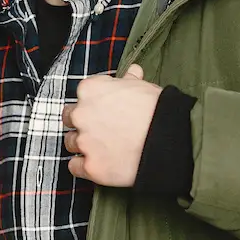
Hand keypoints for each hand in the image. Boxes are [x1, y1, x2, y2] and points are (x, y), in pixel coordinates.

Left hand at [64, 64, 161, 185]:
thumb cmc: (159, 110)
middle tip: (102, 130)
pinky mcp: (90, 166)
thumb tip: (132, 72)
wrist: (169, 140)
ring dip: (83, 145)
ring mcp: (84, 141)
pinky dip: (84, 167)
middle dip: (83, 123)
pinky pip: (75, 167)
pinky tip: (100, 164)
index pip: (82, 95)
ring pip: (71, 143)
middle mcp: (81, 114)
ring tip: (105, 148)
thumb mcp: (144, 87)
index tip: (106, 111)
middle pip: (70, 118)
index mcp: (91, 90)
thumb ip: (130, 80)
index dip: (95, 104)